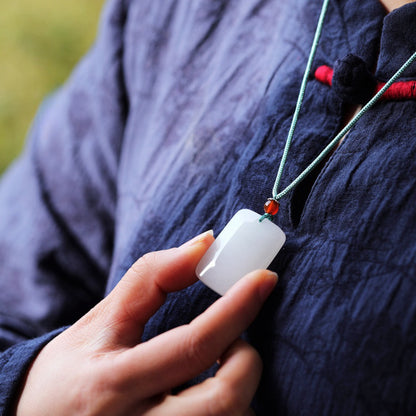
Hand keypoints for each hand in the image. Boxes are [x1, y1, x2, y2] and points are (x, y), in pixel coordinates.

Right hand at [15, 231, 276, 414]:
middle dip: (246, 360)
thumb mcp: (101, 319)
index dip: (237, 308)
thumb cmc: (72, 369)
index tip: (265, 278)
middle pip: (223, 401)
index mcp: (112, 383)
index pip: (192, 345)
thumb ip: (151, 278)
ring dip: (241, 391)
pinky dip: (230, 414)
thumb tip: (204, 244)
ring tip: (220, 371)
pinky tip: (210, 400)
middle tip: (236, 341)